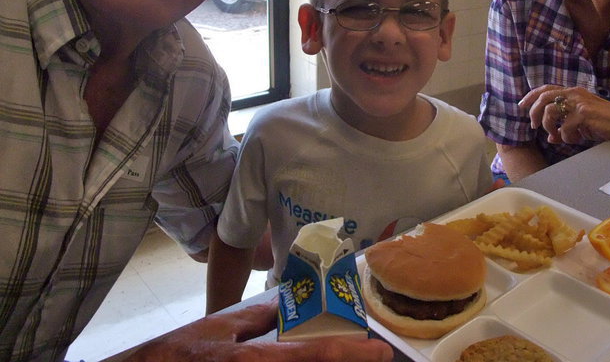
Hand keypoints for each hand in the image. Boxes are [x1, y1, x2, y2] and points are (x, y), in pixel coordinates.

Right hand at [126, 300, 392, 361]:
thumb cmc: (177, 354)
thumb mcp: (220, 329)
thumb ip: (258, 318)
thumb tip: (291, 304)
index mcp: (253, 361)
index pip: (311, 356)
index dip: (349, 355)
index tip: (380, 351)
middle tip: (370, 357)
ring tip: (348, 357)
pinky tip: (315, 360)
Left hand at [519, 85, 609, 144]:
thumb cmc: (604, 122)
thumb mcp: (581, 122)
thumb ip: (564, 126)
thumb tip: (550, 137)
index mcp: (572, 92)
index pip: (546, 89)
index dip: (531, 96)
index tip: (521, 106)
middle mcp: (574, 94)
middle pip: (543, 98)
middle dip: (534, 112)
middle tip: (535, 126)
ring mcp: (579, 103)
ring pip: (551, 112)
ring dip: (549, 127)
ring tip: (557, 136)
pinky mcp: (584, 114)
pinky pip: (566, 128)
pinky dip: (568, 137)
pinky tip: (577, 139)